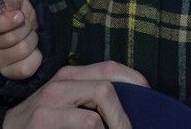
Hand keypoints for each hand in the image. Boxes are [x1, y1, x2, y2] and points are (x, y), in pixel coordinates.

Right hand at [0, 0, 41, 79]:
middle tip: (27, 25)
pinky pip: (25, 69)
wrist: (31, 25)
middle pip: (9, 38)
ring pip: (21, 51)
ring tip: (30, 37)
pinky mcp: (7, 73)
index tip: (20, 16)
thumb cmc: (19, 11)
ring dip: (32, 40)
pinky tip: (34, 51)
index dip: (6, 21)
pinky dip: (36, 58)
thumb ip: (10, 1)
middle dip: (26, 28)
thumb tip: (10, 10)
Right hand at [2, 61, 148, 128]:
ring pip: (96, 112)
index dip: (135, 81)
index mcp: (70, 74)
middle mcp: (60, 83)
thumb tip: (132, 102)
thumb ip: (90, 96)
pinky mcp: (44, 123)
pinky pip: (85, 126)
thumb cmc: (42, 122)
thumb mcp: (65, 102)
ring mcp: (50, 104)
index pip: (110, 68)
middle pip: (106, 88)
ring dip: (115, 128)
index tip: (149, 99)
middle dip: (125, 116)